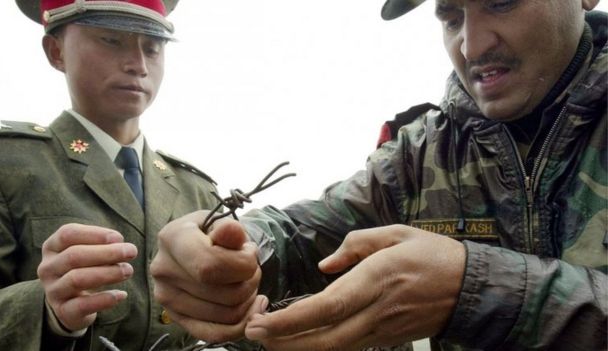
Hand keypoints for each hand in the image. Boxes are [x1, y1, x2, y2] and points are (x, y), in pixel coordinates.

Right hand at [37, 224, 137, 330]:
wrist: (71, 304)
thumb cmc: (85, 268)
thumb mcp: (88, 251)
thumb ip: (102, 244)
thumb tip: (120, 243)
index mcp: (52, 247)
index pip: (68, 234)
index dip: (95, 234)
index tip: (119, 238)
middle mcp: (48, 268)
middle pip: (74, 255)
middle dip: (106, 252)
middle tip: (132, 252)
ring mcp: (53, 291)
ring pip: (77, 279)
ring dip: (107, 273)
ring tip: (128, 270)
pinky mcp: (63, 311)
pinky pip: (82, 305)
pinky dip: (104, 299)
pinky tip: (122, 294)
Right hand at [150, 211, 265, 342]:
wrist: (194, 244)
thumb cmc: (210, 232)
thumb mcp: (220, 222)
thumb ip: (229, 229)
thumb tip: (232, 231)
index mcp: (172, 238)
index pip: (210, 266)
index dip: (242, 265)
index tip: (250, 252)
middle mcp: (163, 269)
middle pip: (223, 293)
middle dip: (251, 282)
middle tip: (252, 269)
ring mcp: (166, 296)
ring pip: (226, 315)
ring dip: (248, 300)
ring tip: (246, 282)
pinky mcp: (175, 316)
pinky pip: (213, 334)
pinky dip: (240, 325)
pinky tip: (250, 308)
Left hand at [245, 224, 465, 350]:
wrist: (471, 288)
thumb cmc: (433, 255)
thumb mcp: (396, 234)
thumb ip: (355, 246)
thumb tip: (324, 266)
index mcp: (376, 280)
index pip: (327, 307)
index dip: (291, 321)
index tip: (262, 322)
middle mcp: (376, 311)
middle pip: (324, 340)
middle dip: (284, 342)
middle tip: (253, 333)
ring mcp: (381, 330)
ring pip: (333, 349)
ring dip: (298, 347)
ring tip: (269, 335)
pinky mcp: (385, 339)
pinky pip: (347, 347)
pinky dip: (319, 346)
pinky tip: (300, 336)